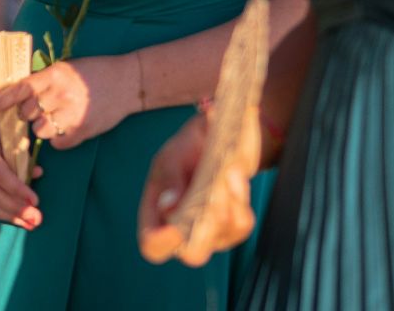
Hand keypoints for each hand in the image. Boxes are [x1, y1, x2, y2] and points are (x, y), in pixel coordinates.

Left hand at [0, 54, 135, 149]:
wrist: (128, 81)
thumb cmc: (94, 72)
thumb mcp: (65, 68)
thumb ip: (43, 80)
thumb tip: (19, 97)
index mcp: (54, 75)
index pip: (19, 89)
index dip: (0, 101)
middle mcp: (61, 94)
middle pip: (27, 112)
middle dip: (29, 113)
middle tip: (42, 107)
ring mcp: (72, 114)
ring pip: (40, 130)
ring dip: (43, 127)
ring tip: (59, 116)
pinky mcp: (83, 131)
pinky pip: (58, 143)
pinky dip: (60, 138)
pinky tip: (71, 126)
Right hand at [0, 103, 43, 229]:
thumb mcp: (11, 137)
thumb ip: (23, 156)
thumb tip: (37, 173)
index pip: (0, 175)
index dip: (18, 190)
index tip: (35, 201)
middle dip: (16, 209)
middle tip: (36, 219)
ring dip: (9, 216)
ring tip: (29, 224)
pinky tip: (15, 219)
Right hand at [136, 107, 260, 266]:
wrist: (216, 139)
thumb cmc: (186, 150)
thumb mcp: (172, 157)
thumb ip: (169, 179)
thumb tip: (168, 206)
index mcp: (155, 215)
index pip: (151, 245)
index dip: (161, 243)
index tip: (176, 229)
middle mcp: (180, 231)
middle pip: (193, 253)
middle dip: (207, 226)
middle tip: (216, 195)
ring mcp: (208, 233)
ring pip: (222, 238)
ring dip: (230, 205)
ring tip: (231, 174)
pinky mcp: (231, 228)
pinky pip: (241, 227)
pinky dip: (241, 203)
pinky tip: (237, 179)